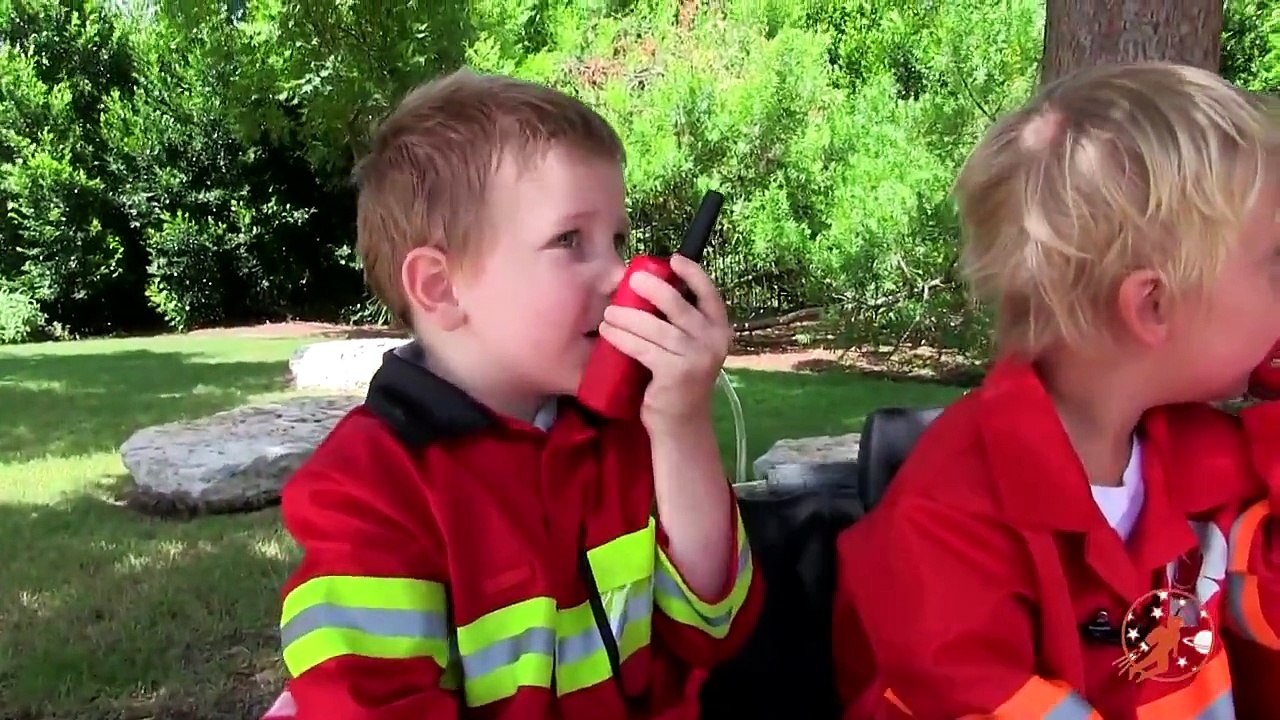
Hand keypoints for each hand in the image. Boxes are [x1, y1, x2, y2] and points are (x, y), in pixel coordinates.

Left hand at [597, 255, 732, 430]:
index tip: (673, 259)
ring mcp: (696, 358)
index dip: (693, 274)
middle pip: (679, 306)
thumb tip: (648, 289)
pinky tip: (607, 332)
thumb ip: (681, 324)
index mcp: (719, 330)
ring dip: (627, 316)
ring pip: (656, 327)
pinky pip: (642, 348)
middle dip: (653, 289)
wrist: (681, 424)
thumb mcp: (689, 348)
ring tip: (608, 312)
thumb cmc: (679, 380)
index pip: (710, 294)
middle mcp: (713, 342)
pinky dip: (622, 337)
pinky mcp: (675, 373)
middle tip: (631, 280)